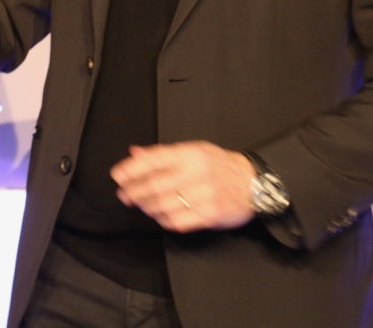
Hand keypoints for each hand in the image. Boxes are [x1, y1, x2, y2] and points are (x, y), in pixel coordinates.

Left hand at [110, 141, 255, 232]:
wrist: (254, 183)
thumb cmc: (220, 165)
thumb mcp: (194, 150)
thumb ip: (163, 153)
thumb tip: (135, 153)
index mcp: (190, 154)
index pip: (154, 160)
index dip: (132, 169)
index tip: (118, 176)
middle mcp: (196, 173)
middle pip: (155, 185)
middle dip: (134, 192)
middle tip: (124, 195)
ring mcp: (204, 195)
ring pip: (164, 204)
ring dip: (147, 207)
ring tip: (140, 205)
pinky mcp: (210, 215)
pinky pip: (179, 221)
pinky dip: (164, 220)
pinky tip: (159, 216)